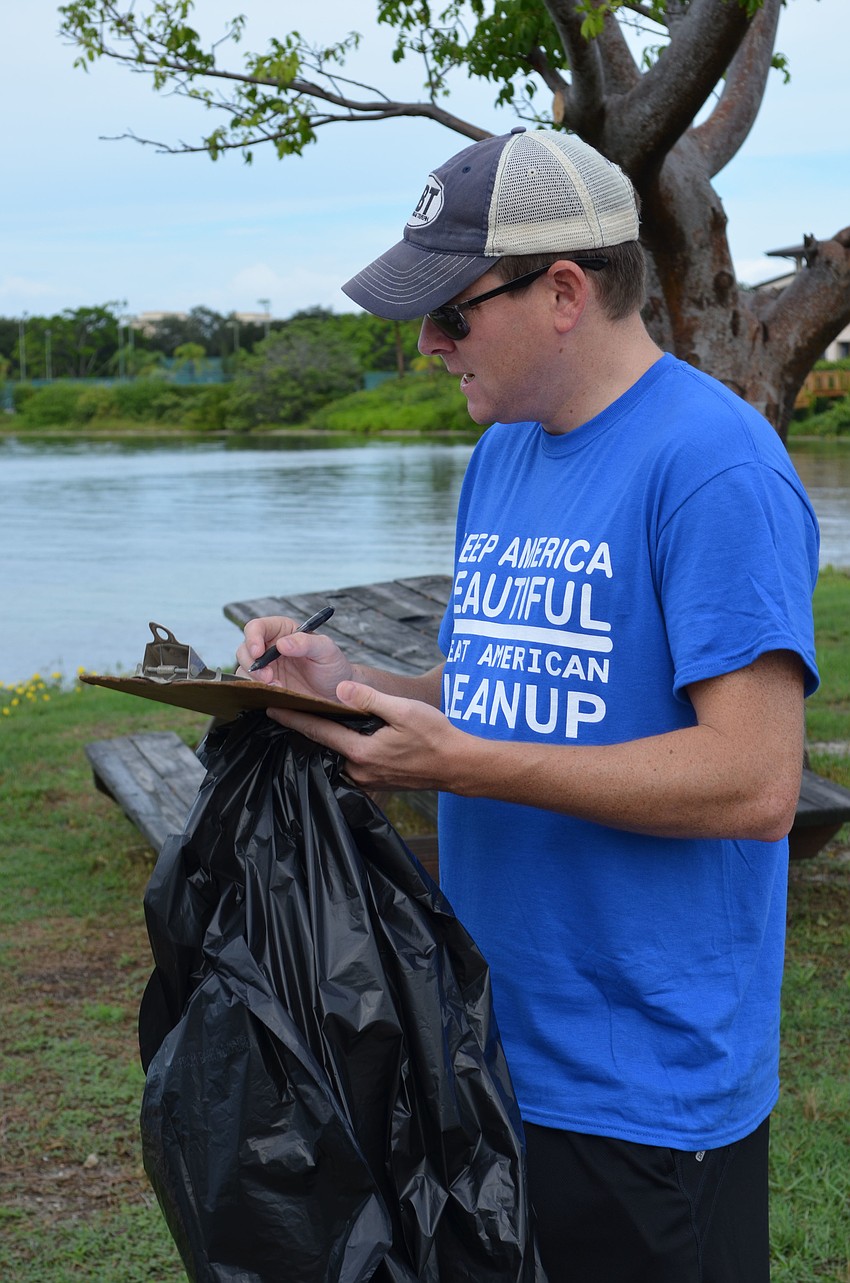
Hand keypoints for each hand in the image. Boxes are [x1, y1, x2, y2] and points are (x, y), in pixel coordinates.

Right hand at [236, 615, 354, 703]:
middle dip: (251, 663)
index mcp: (283, 630)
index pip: (257, 627)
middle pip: (245, 649)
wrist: (336, 694)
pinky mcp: (266, 685)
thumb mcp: (326, 650)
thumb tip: (282, 643)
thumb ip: (306, 642)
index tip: (258, 652)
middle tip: (268, 676)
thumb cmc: (333, 666)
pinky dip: (257, 689)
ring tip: (275, 686)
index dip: (253, 638)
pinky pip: (250, 686)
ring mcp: (266, 667)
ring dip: (254, 678)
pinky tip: (275, 692)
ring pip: (244, 668)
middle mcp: (270, 647)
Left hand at [268, 679, 465, 794]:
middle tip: (286, 708)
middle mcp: (358, 770)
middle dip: (307, 727)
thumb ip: (370, 699)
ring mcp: (367, 779)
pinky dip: (343, 749)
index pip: (319, 730)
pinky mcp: (377, 782)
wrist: (459, 765)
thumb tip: (340, 688)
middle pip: (324, 745)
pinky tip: (344, 737)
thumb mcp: (404, 710)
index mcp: (361, 751)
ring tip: (312, 719)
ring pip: (338, 755)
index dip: (294, 717)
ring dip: (327, 739)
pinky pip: (351, 764)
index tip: (271, 707)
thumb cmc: (436, 735)